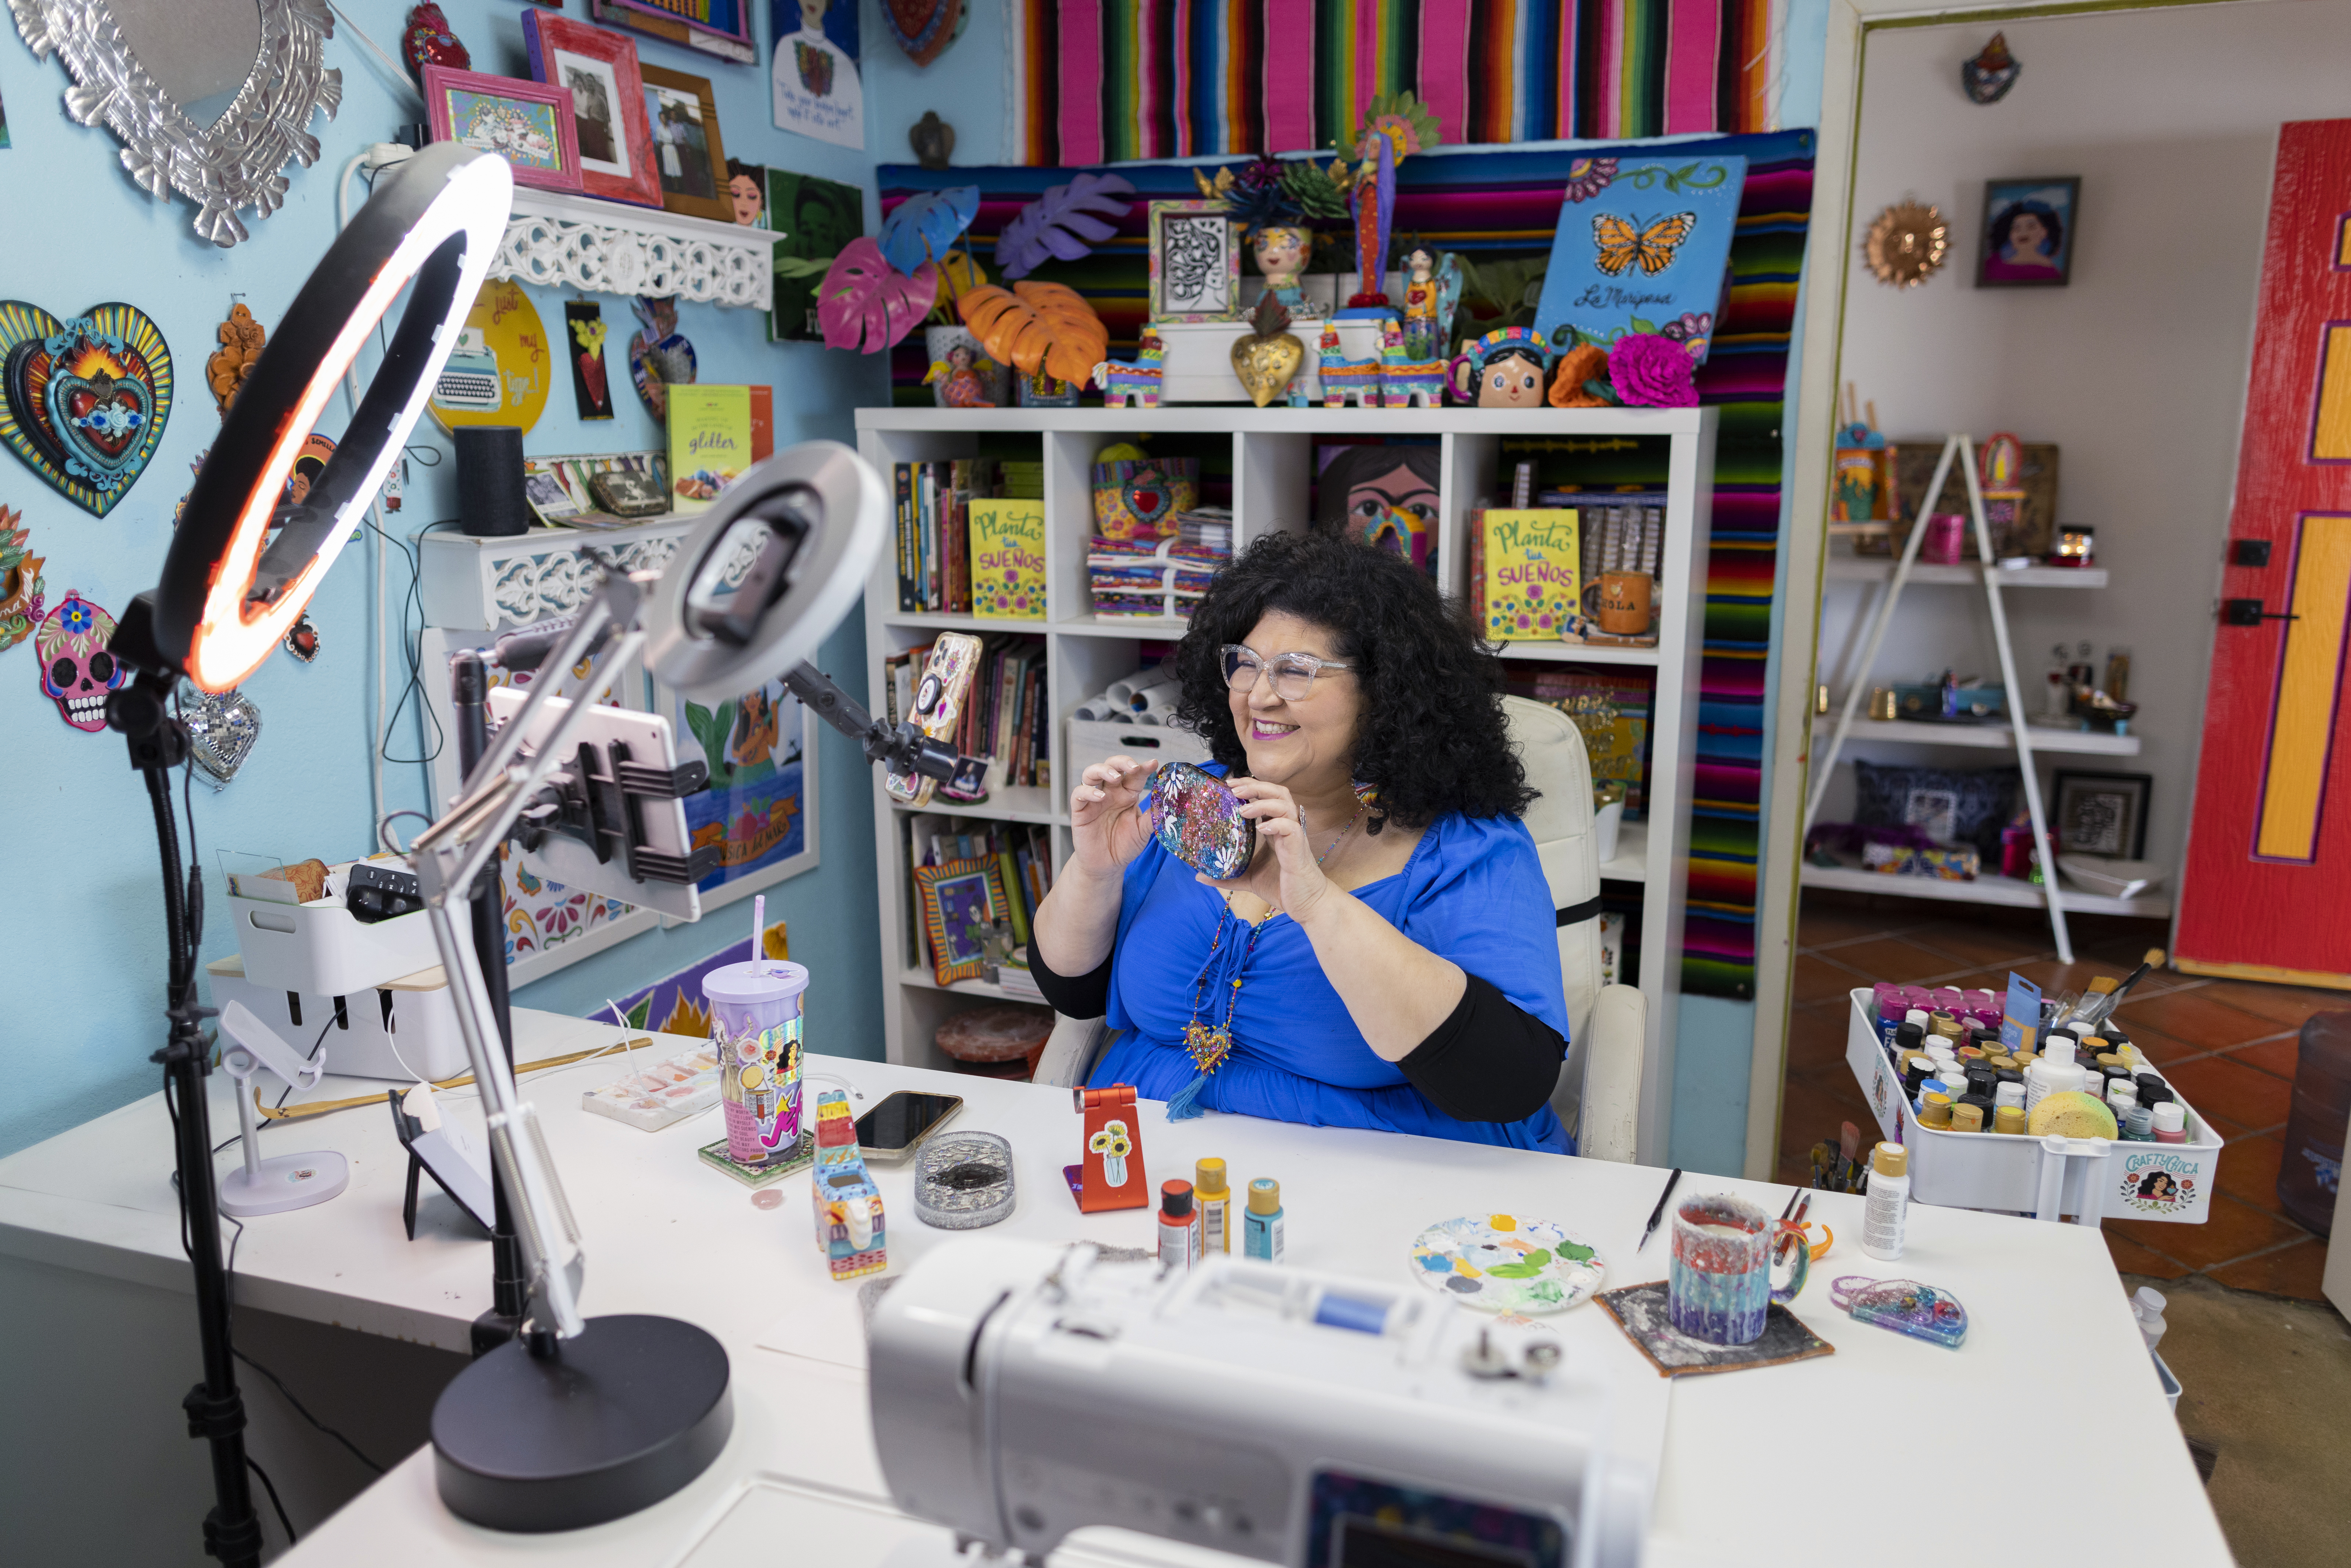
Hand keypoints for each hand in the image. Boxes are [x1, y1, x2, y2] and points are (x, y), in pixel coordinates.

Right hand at [1068, 755, 1158, 879]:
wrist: (1107, 865)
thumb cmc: (1124, 845)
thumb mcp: (1142, 832)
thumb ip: (1152, 818)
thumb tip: (1167, 805)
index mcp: (1127, 794)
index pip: (1135, 775)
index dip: (1144, 768)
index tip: (1153, 764)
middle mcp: (1110, 793)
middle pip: (1112, 766)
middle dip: (1122, 762)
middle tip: (1133, 767)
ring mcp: (1094, 800)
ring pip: (1092, 773)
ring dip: (1103, 770)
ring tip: (1114, 776)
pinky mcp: (1080, 810)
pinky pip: (1079, 794)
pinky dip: (1088, 791)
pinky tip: (1100, 797)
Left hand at [1206, 778, 1335, 923]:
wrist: (1307, 904)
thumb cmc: (1281, 887)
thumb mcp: (1247, 878)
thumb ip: (1226, 876)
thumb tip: (1199, 876)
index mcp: (1275, 829)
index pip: (1266, 796)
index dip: (1250, 786)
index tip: (1229, 784)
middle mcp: (1286, 827)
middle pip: (1277, 793)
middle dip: (1256, 786)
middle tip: (1234, 789)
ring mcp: (1294, 837)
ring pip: (1286, 805)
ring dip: (1263, 802)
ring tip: (1243, 810)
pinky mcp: (1299, 850)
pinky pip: (1292, 828)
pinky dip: (1277, 824)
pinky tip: (1262, 828)